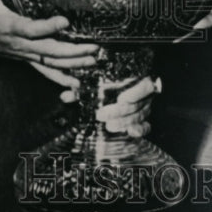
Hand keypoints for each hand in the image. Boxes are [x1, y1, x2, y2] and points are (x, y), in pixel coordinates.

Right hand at [0, 0, 99, 68]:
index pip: (30, 29)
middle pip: (47, 51)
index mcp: (8, 26)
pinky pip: (44, 71)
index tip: (65, 21)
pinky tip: (76, 84)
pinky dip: (61, 78)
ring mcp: (23, 53)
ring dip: (72, 63)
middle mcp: (18, 43)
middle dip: (71, 51)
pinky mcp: (25, 58)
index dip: (47, 27)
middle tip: (93, 47)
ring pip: (49, 62)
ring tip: (93, 60)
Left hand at [33, 67, 158, 137]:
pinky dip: (139, 130)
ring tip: (109, 125)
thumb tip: (66, 97)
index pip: (145, 86)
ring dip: (123, 122)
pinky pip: (146, 126)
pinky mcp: (143, 119)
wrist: (116, 88)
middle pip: (136, 104)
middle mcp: (142, 93)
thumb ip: (80, 90)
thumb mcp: (93, 84)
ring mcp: (144, 107)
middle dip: (118, 111)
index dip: (136, 92)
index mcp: (136, 79)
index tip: (121, 99)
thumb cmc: (104, 83)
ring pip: (139, 116)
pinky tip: (131, 132)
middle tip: (102, 115)